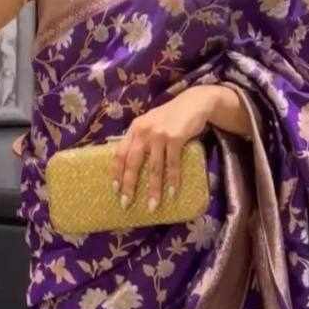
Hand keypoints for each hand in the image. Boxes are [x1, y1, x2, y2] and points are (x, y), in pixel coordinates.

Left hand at [112, 87, 215, 212]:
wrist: (194, 102)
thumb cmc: (171, 116)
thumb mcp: (150, 123)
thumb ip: (140, 138)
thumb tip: (130, 163)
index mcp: (134, 128)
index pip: (119, 153)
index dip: (116, 172)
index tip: (115, 189)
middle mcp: (143, 131)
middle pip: (133, 163)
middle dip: (129, 185)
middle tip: (126, 203)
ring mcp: (159, 134)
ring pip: (154, 168)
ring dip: (153, 190)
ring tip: (152, 206)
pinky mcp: (176, 138)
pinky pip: (172, 164)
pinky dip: (172, 180)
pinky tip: (172, 193)